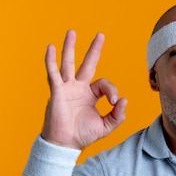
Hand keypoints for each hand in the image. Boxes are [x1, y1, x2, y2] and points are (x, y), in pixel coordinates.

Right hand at [42, 30, 126, 148]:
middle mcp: (78, 88)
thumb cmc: (83, 135)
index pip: (104, 84)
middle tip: (100, 35)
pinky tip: (50, 48)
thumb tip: (124, 100)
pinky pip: (53, 74)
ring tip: (72, 32)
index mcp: (90, 95)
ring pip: (69, 64)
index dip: (111, 90)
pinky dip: (51, 61)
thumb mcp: (106, 126)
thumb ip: (118, 115)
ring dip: (70, 48)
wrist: (65, 144)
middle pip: (87, 64)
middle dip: (94, 50)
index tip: (114, 102)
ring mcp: (67, 88)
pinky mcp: (57, 92)